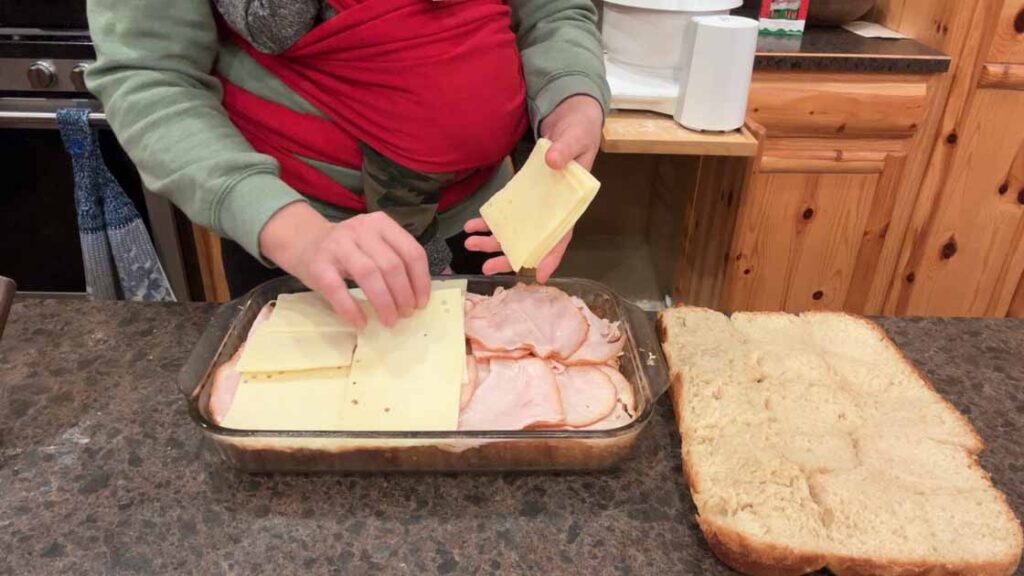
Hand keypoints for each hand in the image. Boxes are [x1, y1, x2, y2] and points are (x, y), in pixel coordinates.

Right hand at [259, 202, 430, 328]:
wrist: (303, 242)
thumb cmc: (348, 250)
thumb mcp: (374, 244)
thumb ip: (395, 259)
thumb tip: (419, 297)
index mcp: (381, 223)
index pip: (411, 252)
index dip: (420, 281)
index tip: (421, 303)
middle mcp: (360, 230)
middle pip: (392, 265)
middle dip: (403, 295)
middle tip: (406, 314)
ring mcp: (337, 246)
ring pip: (370, 275)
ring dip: (384, 303)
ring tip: (390, 320)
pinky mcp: (318, 265)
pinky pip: (338, 290)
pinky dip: (351, 309)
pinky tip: (361, 322)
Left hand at [462, 95, 601, 281]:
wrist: (568, 121)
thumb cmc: (579, 133)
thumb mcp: (576, 138)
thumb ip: (566, 150)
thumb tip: (553, 161)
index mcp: (570, 204)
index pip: (562, 235)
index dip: (552, 256)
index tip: (540, 276)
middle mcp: (551, 211)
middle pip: (531, 241)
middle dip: (510, 256)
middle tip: (488, 267)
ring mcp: (535, 206)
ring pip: (514, 232)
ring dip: (492, 241)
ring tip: (470, 244)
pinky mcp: (522, 197)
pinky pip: (504, 214)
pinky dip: (488, 221)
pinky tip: (471, 224)